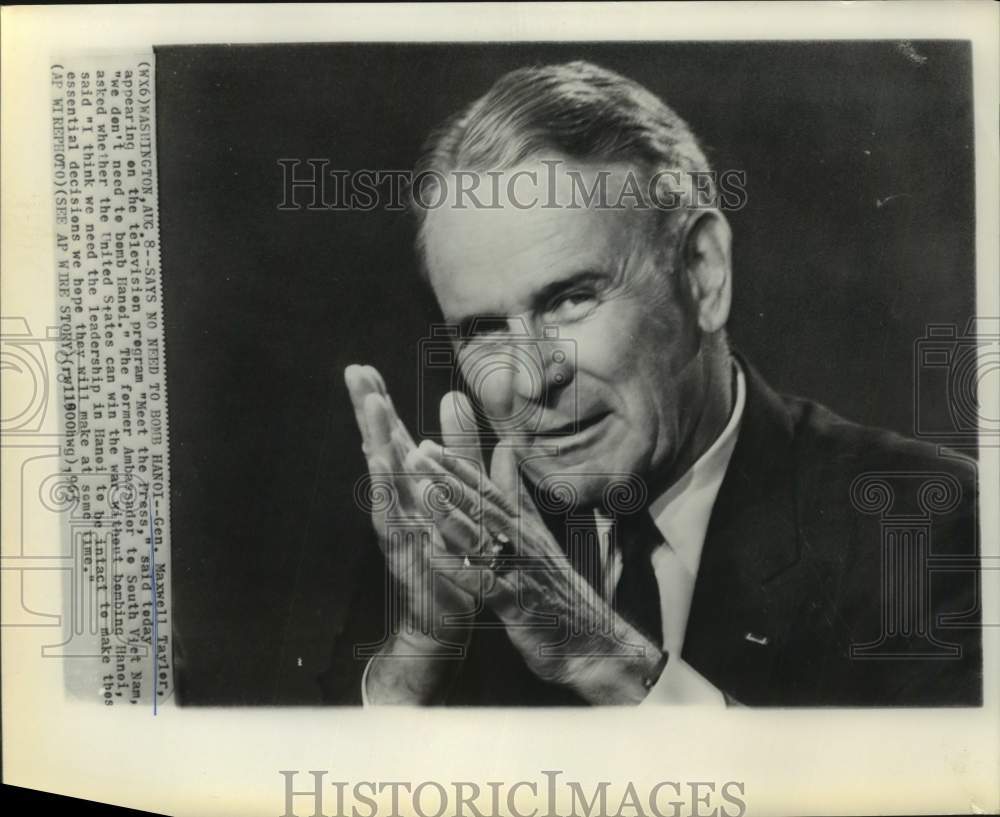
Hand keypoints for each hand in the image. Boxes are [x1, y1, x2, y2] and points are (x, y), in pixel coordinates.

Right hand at [344, 365, 480, 702]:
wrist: (445, 618)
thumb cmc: (451, 558)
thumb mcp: (463, 495)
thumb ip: (465, 452)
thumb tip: (458, 404)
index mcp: (413, 487)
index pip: (394, 437)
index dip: (380, 404)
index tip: (365, 368)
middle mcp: (398, 501)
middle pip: (379, 447)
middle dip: (367, 409)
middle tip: (353, 371)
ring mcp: (396, 524)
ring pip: (382, 475)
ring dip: (374, 438)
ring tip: (369, 402)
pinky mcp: (401, 549)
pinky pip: (391, 515)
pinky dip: (385, 488)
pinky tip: (379, 463)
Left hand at [409, 394, 667, 704]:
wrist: (592, 643)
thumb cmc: (559, 592)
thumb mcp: (539, 540)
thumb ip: (520, 499)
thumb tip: (508, 453)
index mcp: (526, 530)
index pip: (490, 491)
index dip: (459, 467)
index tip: (429, 444)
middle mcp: (524, 544)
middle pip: (483, 505)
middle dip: (448, 478)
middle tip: (416, 453)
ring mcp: (521, 573)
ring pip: (483, 538)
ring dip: (451, 514)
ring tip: (423, 492)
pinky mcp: (517, 605)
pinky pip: (485, 584)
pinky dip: (460, 570)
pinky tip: (435, 558)